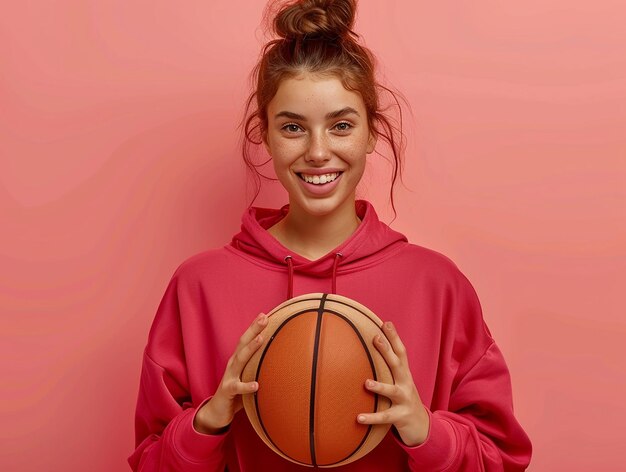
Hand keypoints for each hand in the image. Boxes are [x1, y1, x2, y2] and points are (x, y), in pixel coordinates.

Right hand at [193, 312, 267, 433]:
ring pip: (240, 360)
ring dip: (250, 348)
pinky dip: (246, 386)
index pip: (246, 340)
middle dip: (254, 330)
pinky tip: (256, 384)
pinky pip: (237, 388)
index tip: (265, 314)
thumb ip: (258, 367)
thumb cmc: (236, 392)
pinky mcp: (227, 391)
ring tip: (261, 338)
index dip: (254, 327)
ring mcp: (229, 377)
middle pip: (243, 344)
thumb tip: (279, 360)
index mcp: (238, 360)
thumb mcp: (247, 376)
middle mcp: (232, 365)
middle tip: (264, 318)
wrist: (216, 411)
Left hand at [357, 321, 429, 446]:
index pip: (401, 352)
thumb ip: (390, 367)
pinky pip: (385, 417)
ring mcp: (404, 400)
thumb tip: (374, 346)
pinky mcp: (401, 417)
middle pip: (397, 365)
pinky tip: (358, 418)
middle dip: (387, 351)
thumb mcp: (400, 382)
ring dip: (380, 387)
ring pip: (392, 391)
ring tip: (366, 383)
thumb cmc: (405, 399)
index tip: (386, 323)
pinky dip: (372, 417)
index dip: (394, 337)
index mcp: (405, 375)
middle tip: (376, 338)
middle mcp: (406, 384)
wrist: (422, 426)